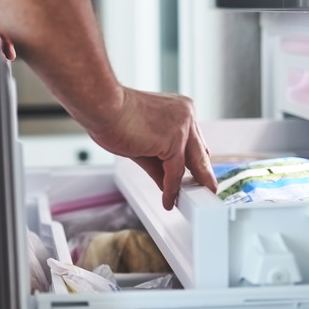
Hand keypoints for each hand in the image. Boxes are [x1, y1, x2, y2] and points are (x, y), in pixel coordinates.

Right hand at [87, 87, 217, 210]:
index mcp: (180, 109)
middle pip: (200, 152)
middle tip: (206, 192)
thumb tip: (167, 184)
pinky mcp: (174, 140)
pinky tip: (168, 199)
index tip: (197, 177)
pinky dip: (171, 188)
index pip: (194, 142)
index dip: (195, 162)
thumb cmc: (113, 117)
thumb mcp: (142, 144)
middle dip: (203, 175)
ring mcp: (182, 126)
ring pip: (192, 163)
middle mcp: (186, 115)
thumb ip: (158, 164)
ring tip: (189, 202)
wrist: (102, 106)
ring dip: (190, 185)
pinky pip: (175, 171)